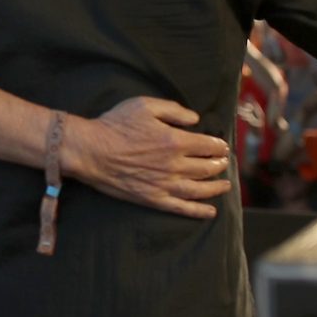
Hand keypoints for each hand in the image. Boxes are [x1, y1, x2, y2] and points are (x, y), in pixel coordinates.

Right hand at [60, 96, 232, 218]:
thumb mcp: (144, 105)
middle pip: (207, 167)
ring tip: (225, 185)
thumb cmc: (115, 125)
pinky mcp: (154, 199)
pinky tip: (210, 212)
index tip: (222, 146)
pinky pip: (182, 208)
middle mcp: (175, 165)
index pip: (207, 145)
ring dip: (216, 187)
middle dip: (219, 164)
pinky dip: (199, 211)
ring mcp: (165, 185)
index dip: (218, 146)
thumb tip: (195, 119)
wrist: (91, 151)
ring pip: (200, 189)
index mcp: (175, 141)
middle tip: (223, 162)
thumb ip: (174, 110)